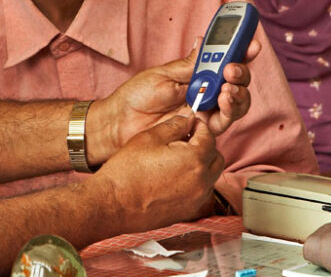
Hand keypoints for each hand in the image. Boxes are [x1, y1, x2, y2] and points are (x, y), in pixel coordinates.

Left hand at [89, 40, 256, 162]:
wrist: (120, 123)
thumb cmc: (137, 97)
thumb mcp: (164, 74)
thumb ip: (190, 64)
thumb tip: (204, 40)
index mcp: (197, 75)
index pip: (224, 63)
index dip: (241, 53)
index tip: (251, 44)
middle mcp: (206, 93)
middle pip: (236, 83)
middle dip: (241, 73)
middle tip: (232, 68)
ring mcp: (206, 112)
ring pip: (237, 104)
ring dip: (239, 93)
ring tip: (229, 87)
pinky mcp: (203, 131)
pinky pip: (224, 121)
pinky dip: (229, 110)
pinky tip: (223, 100)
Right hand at [93, 111, 223, 231]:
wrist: (114, 204)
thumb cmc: (128, 171)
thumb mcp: (150, 138)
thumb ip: (175, 125)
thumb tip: (188, 120)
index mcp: (194, 159)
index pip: (209, 136)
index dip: (199, 126)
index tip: (189, 125)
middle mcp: (202, 181)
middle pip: (216, 157)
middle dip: (205, 146)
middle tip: (186, 141)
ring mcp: (196, 199)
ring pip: (210, 176)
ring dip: (201, 165)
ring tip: (178, 160)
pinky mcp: (189, 211)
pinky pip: (201, 192)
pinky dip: (194, 182)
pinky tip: (173, 178)